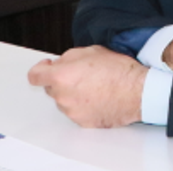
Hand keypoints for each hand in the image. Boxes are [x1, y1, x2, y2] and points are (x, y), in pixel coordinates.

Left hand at [27, 45, 146, 127]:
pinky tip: (98, 97)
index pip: (35, 76)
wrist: (137, 92)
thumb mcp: (90, 50)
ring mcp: (72, 112)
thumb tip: (60, 63)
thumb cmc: (118, 71)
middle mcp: (63, 96)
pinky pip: (76, 112)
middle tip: (81, 74)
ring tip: (94, 86)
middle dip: (61, 80)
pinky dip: (83, 105)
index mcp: (60, 76)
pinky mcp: (83, 122)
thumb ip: (68, 58)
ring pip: (64, 101)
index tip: (47, 67)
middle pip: (51, 88)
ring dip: (73, 94)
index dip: (40, 69)